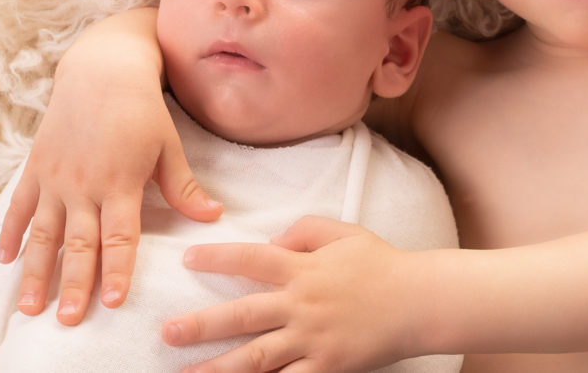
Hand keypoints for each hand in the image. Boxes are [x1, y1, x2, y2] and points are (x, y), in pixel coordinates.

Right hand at [0, 34, 222, 325]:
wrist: (102, 71)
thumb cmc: (142, 110)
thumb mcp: (168, 146)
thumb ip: (183, 187)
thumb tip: (212, 216)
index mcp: (120, 182)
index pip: (120, 236)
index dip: (118, 270)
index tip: (115, 302)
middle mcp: (84, 184)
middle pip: (78, 244)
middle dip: (74, 285)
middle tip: (69, 320)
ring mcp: (56, 178)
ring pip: (43, 234)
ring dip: (36, 273)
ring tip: (29, 308)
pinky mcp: (36, 168)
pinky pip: (20, 207)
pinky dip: (10, 234)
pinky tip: (5, 262)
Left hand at [161, 217, 420, 372]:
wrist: (420, 301)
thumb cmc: (381, 264)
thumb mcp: (343, 232)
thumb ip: (304, 229)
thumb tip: (273, 240)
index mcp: (304, 269)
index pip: (252, 260)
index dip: (217, 258)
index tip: (187, 259)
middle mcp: (303, 305)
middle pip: (243, 316)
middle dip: (202, 325)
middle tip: (168, 332)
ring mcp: (314, 340)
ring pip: (258, 358)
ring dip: (218, 368)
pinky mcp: (328, 368)